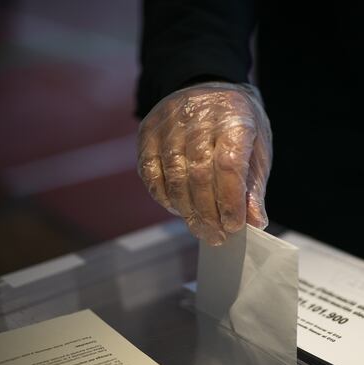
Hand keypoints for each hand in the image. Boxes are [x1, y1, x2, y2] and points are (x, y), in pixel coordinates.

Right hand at [137, 82, 271, 244]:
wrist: (205, 88)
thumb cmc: (236, 123)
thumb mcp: (256, 147)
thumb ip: (252, 186)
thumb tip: (255, 223)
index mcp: (233, 116)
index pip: (228, 165)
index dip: (229, 200)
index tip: (234, 226)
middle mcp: (197, 116)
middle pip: (198, 175)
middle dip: (208, 213)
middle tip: (216, 236)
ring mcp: (168, 124)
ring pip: (173, 177)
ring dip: (187, 210)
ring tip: (201, 229)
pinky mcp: (148, 133)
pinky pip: (150, 173)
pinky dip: (164, 197)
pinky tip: (178, 209)